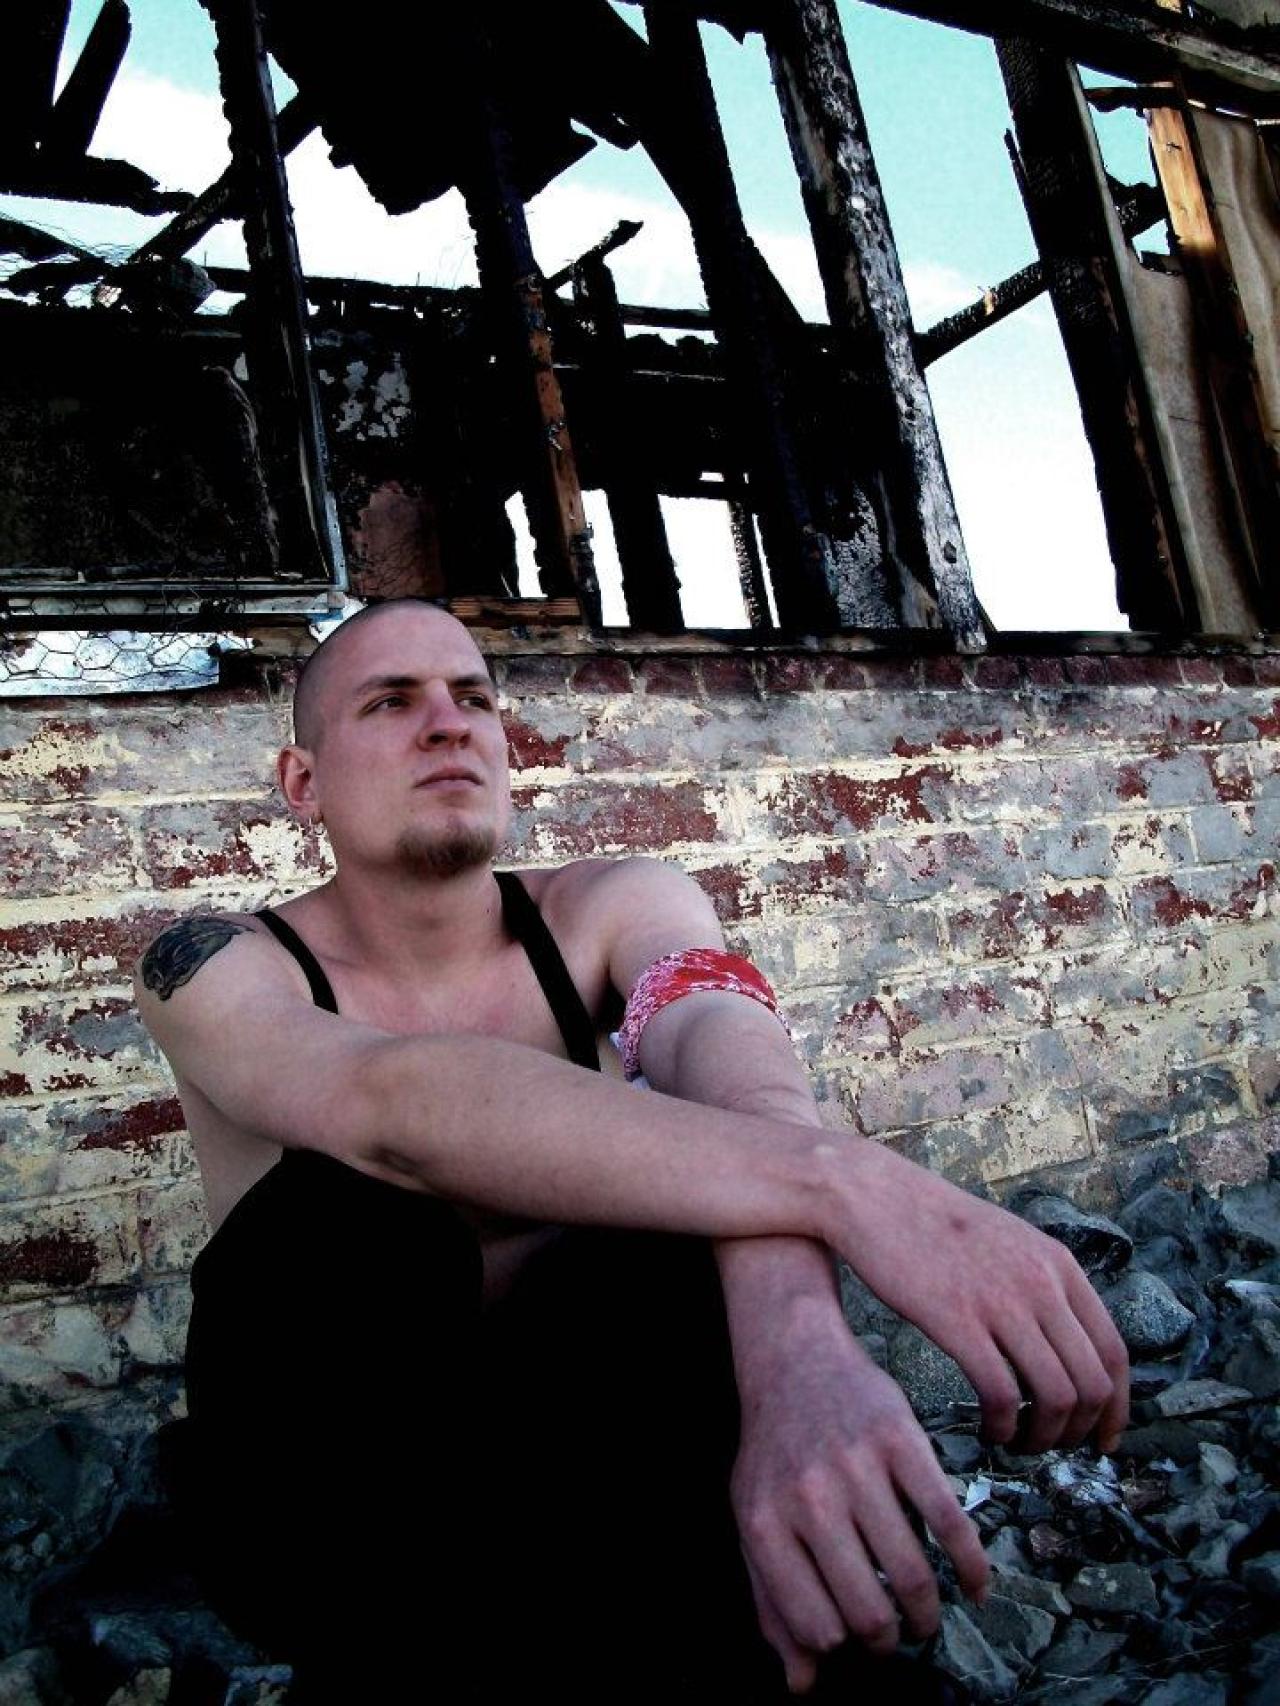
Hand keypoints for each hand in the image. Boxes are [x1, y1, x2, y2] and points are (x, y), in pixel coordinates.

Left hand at [731, 1302, 987, 1694]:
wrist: (795, 1358)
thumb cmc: (774, 1449)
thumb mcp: (753, 1518)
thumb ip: (772, 1600)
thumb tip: (801, 1682)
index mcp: (767, 1524)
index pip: (815, 1625)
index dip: (841, 1645)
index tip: (854, 1638)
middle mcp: (810, 1499)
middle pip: (868, 1609)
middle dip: (890, 1638)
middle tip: (898, 1634)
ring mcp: (857, 1467)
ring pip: (911, 1572)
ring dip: (928, 1611)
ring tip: (925, 1613)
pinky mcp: (901, 1440)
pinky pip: (948, 1519)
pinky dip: (971, 1565)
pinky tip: (975, 1584)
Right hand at [824, 1140, 1128, 1453]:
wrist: (875, 1195)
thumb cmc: (933, 1223)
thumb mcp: (1008, 1239)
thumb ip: (1041, 1283)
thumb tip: (1064, 1341)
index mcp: (1058, 1265)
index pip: (1113, 1352)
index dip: (1116, 1408)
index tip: (1103, 1439)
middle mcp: (1041, 1284)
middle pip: (1091, 1383)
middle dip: (1079, 1431)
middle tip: (1053, 1446)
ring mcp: (1001, 1302)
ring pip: (1055, 1396)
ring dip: (1043, 1437)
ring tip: (1019, 1443)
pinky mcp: (958, 1321)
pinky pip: (1002, 1395)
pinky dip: (1003, 1426)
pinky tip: (989, 1430)